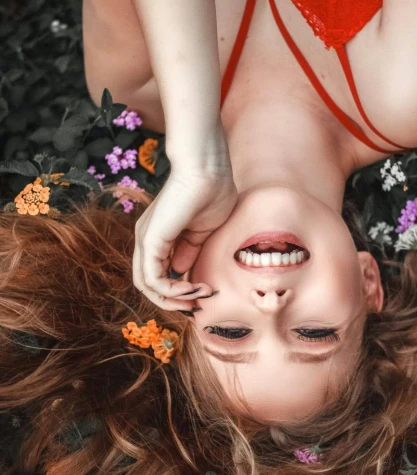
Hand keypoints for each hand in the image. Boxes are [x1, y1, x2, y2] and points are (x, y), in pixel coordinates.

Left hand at [133, 122, 237, 310]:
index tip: (205, 292)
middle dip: (174, 301)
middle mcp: (147, 239)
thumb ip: (190, 251)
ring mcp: (146, 240)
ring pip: (147, 286)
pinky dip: (172, 291)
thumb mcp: (202, 230)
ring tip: (199, 296)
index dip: (180, 291)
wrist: (208, 170)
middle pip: (149, 285)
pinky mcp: (150, 241)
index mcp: (160, 235)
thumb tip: (181, 272)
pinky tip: (192, 289)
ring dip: (174, 300)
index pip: (160, 274)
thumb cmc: (213, 191)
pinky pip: (153, 280)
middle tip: (197, 304)